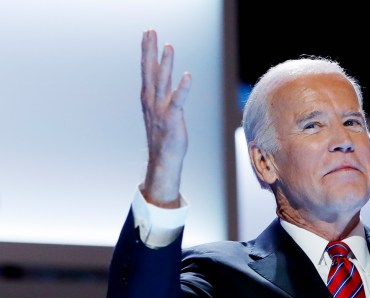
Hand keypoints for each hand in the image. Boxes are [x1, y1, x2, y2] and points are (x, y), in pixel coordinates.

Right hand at [140, 29, 191, 207]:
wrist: (163, 158)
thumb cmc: (164, 134)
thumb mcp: (159, 110)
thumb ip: (161, 94)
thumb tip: (164, 82)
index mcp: (148, 97)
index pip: (146, 69)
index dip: (147, 51)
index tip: (147, 34)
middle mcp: (152, 100)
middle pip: (150, 71)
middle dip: (150, 50)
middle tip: (150, 31)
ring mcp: (161, 109)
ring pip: (162, 82)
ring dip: (165, 64)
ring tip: (168, 46)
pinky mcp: (172, 118)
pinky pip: (177, 100)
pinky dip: (182, 88)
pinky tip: (187, 75)